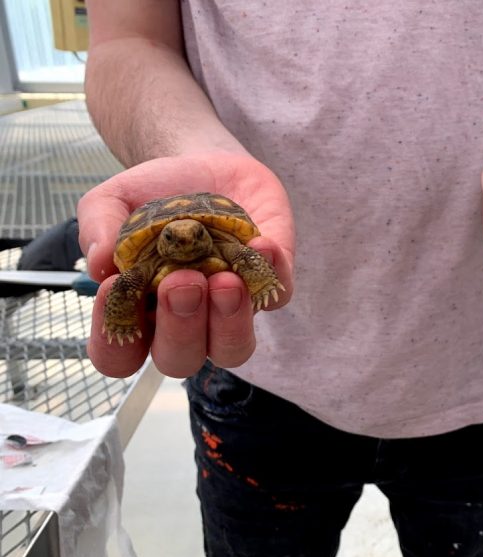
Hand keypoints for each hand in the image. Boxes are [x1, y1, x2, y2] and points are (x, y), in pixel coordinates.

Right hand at [78, 152, 293, 377]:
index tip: (115, 289)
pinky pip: (277, 294)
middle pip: (181, 359)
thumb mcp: (113, 200)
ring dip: (230, 322)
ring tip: (225, 280)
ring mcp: (231, 309)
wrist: (202, 164)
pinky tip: (261, 244)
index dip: (115, 340)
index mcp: (140, 313)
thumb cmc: (153, 196)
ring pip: (235, 348)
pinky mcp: (270, 283)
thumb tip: (99, 263)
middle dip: (181, 328)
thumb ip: (98, 226)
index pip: (120, 357)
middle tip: (182, 282)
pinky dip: (271, 271)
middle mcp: (187, 322)